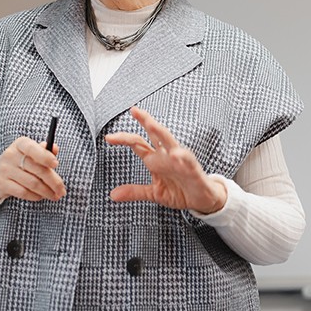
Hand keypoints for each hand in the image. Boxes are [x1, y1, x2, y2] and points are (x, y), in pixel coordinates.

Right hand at [0, 136, 65, 201]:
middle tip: (62, 190)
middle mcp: (10, 155)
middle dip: (54, 182)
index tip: (56, 164)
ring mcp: (4, 169)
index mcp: (20, 144)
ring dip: (47, 192)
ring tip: (55, 195)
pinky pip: (23, 192)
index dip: (45, 156)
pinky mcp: (1, 184)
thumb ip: (43, 151)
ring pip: (32, 183)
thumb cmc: (19, 162)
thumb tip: (55, 148)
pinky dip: (35, 196)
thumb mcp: (30, 153)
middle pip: (37, 169)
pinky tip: (41, 196)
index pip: (33, 148)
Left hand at [105, 106, 226, 213]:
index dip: (124, 139)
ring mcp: (180, 160)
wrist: (201, 200)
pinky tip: (176, 154)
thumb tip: (112, 195)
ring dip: (161, 132)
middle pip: (155, 134)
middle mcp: (167, 156)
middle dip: (146, 121)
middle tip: (134, 111)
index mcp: (156, 160)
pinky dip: (182, 157)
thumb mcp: (153, 193)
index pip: (138, 144)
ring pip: (171, 142)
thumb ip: (134, 191)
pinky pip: (188, 160)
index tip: (109, 137)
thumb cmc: (179, 191)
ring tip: (151, 124)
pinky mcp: (193, 169)